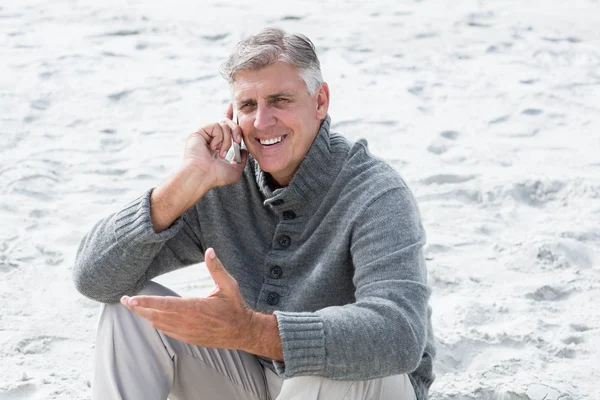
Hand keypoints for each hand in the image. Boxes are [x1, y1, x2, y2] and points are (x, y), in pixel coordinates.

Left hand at [120, 248, 253, 348]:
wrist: (242, 332)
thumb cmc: (235, 307)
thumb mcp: (229, 285)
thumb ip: (216, 268)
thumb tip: (209, 250)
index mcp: (195, 308)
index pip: (165, 305)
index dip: (146, 302)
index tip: (130, 299)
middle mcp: (187, 322)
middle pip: (155, 315)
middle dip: (137, 308)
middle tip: (122, 300)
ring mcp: (186, 332)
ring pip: (158, 324)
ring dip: (145, 314)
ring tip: (132, 305)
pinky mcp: (187, 338)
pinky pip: (165, 330)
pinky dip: (155, 322)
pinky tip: (150, 315)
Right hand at [183, 103, 247, 187]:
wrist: (202, 175)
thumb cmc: (215, 176)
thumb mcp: (234, 171)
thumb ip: (241, 161)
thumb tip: (244, 150)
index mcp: (216, 145)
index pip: (223, 127)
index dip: (227, 115)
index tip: (231, 106)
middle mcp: (209, 138)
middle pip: (226, 122)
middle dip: (236, 130)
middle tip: (237, 141)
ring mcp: (204, 134)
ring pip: (224, 125)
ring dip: (227, 140)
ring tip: (221, 153)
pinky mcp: (199, 131)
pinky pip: (216, 126)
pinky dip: (219, 137)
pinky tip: (213, 148)